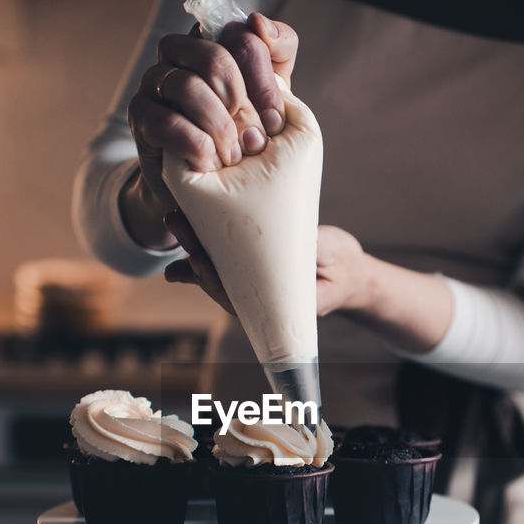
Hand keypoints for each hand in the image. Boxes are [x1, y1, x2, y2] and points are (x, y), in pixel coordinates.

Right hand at [121, 13, 298, 248]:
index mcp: (213, 46)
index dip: (262, 76)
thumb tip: (258, 24)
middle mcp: (180, 56)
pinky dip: (196, 146)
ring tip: (233, 157)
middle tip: (254, 138)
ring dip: (218, 126)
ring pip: (187, 85)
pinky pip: (168, 123)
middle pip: (213, 54)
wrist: (205, 194)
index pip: (239, 35)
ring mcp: (156, 84)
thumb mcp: (269, 105)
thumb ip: (277, 62)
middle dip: (240, 100)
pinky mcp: (141, 118)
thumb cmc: (241, 143)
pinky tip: (210, 165)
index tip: (275, 120)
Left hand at [162, 223, 371, 317]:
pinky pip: (225, 257)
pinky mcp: (253, 265)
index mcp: (276, 304)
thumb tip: (301, 236)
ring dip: (192, 245)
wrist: (349, 273)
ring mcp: (254, 282)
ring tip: (174, 218)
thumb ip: (314, 247)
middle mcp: (258, 298)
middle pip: (217, 279)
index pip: (234, 297)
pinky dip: (205, 241)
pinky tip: (187, 222)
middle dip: (193, 253)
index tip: (197, 260)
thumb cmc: (344, 268)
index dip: (213, 280)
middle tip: (174, 221)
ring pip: (216, 268)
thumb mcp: (331, 255)